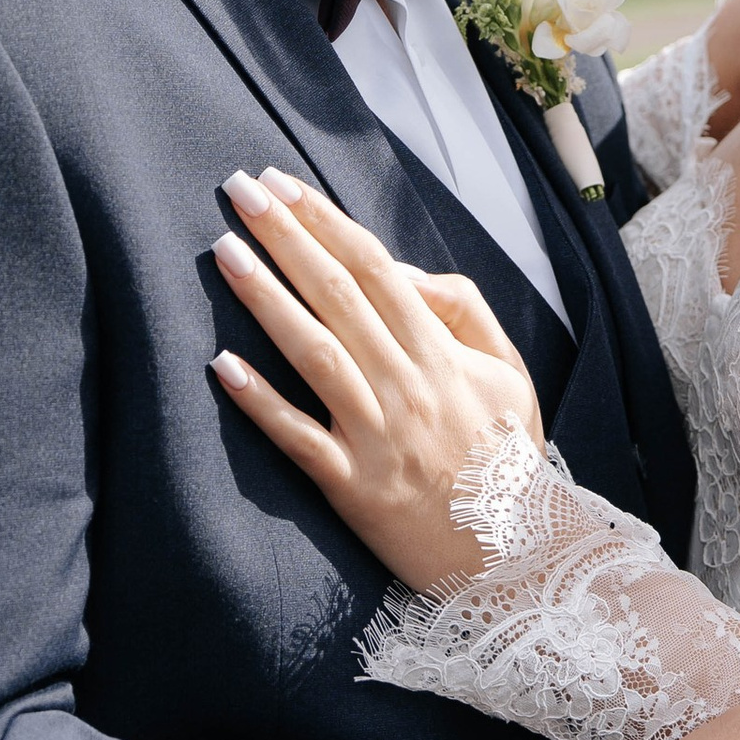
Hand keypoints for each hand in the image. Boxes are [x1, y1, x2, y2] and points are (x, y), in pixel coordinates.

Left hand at [207, 169, 543, 588]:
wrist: (517, 555)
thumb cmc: (505, 458)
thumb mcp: (508, 372)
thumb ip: (462, 311)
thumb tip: (401, 271)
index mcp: (442, 353)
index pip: (376, 268)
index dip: (326, 222)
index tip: (282, 184)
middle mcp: (407, 386)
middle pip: (338, 296)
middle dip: (285, 237)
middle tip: (237, 191)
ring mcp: (378, 437)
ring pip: (315, 354)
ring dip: (267, 299)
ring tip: (225, 253)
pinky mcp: (352, 488)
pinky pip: (299, 439)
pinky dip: (260, 403)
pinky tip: (222, 365)